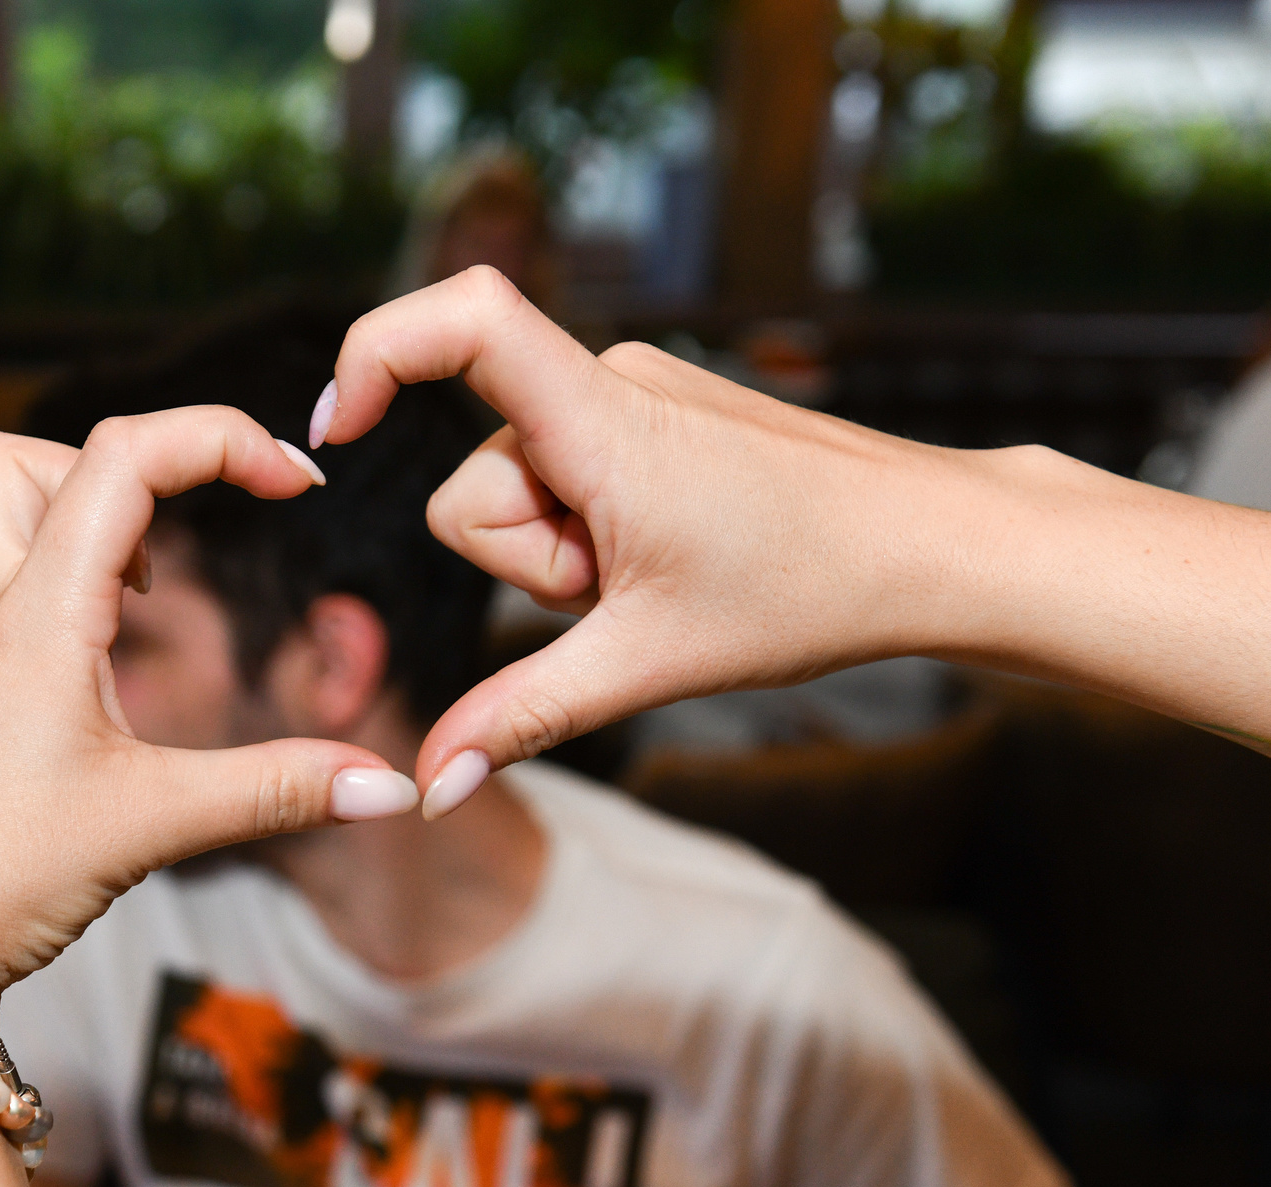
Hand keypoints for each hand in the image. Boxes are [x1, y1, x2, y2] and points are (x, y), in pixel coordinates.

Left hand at [0, 412, 415, 997]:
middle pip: (12, 456)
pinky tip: (100, 670)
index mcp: (36, 618)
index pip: (122, 457)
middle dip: (114, 464)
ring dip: (74, 522)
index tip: (294, 479)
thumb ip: (277, 792)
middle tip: (181, 532)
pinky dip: (59, 592)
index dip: (218, 437)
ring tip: (140, 594)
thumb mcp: (153, 826)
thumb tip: (388, 786)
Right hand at [316, 266, 1005, 816]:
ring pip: (523, 489)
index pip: (464, 318)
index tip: (337, 432)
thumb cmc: (809, 589)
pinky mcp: (656, 410)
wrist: (933, 547)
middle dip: (526, 561)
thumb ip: (520, 717)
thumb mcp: (647, 664)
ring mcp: (636, 391)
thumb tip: (432, 785)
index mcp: (602, 420)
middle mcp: (610, 380)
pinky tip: (673, 555)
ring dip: (567, 556)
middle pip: (477, 481)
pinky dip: (597, 531)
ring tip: (661, 576)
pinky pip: (569, 475)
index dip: (376, 352)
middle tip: (626, 593)